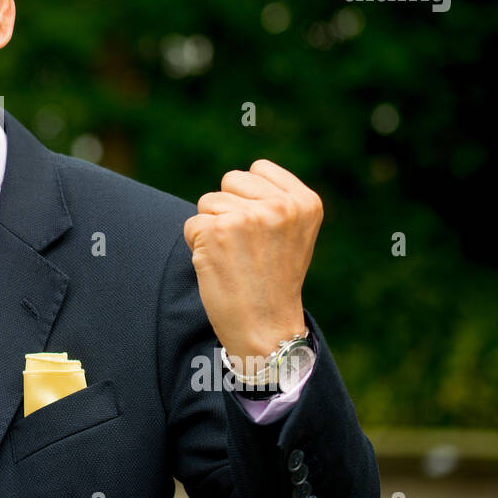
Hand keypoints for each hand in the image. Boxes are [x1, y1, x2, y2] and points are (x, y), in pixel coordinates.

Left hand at [182, 159, 322, 373]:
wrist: (265, 328)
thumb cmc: (274, 280)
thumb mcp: (293, 233)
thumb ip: (275, 200)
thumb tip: (243, 175)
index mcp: (305, 202)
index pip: (258, 169)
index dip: (249, 197)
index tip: (262, 230)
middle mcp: (280, 206)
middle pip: (230, 180)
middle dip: (228, 208)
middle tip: (245, 246)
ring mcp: (248, 217)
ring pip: (208, 202)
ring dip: (212, 228)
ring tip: (234, 258)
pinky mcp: (217, 231)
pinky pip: (192, 224)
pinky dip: (197, 245)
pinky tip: (219, 266)